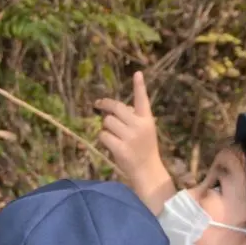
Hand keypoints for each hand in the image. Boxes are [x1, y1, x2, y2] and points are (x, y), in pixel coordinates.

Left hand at [94, 72, 171, 199]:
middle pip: (116, 108)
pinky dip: (104, 139)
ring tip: (114, 136)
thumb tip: (110, 108)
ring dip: (106, 127)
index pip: (142, 100)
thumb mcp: (144, 130)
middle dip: (105, 105)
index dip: (139, 86)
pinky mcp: (120, 148)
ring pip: (107, 122)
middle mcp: (139, 126)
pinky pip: (103, 136)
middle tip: (98, 104)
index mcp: (147, 120)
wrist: (147, 170)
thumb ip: (132, 118)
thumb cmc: (143, 148)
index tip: (137, 73)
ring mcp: (130, 137)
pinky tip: (112, 145)